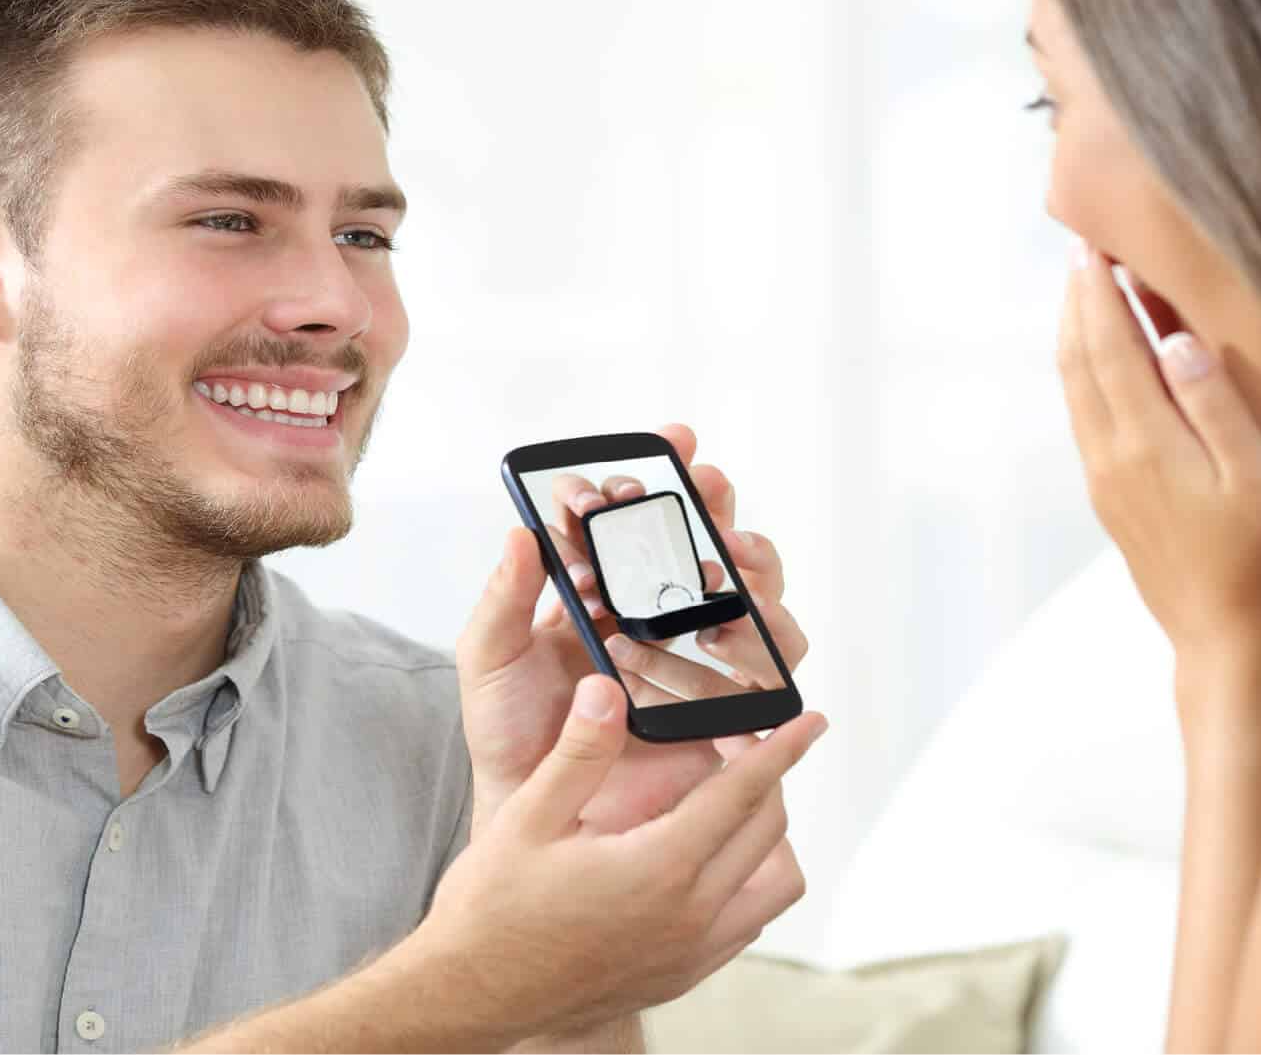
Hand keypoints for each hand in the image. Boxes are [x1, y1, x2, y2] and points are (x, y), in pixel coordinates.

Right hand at [415, 675, 823, 1040]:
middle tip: (741, 742)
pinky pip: (746, 922)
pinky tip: (709, 856)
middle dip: (769, 778)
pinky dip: (748, 881)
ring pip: (772, 885)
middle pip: (767, 832)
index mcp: (658, 868)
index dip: (781, 750)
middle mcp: (689, 916)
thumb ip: (578, 753)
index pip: (742, 793)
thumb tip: (607, 690)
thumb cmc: (493, 910)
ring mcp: (690, 952)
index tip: (811, 721)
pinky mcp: (681, 975)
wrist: (474, 995)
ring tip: (732, 801)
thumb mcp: (528, 818)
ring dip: (766, 836)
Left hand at [458, 424, 809, 833]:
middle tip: (706, 489)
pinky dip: (761, 646)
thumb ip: (504, 597)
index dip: (665, 475)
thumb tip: (521, 531)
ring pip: (755, 599)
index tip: (674, 443)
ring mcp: (703, 665)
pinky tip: (726, 637)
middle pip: (713, 546)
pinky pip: (769, 674)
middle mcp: (665, 620)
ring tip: (722, 564)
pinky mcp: (730, 714)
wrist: (538, 818)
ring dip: (749, 570)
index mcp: (611, 594)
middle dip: (717, 509)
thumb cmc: (512, 739)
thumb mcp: (491, 659)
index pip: (647, 521)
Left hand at [1056, 245, 1260, 657]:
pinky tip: (1107, 365)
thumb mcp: (1259, 479)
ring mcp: (1108, 484)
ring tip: (1087, 292)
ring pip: (1077, 391)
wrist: (1234, 647)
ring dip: (1079, 337)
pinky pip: (1089, 418)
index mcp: (1145, 444)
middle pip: (1078, 361)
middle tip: (1082, 249)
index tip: (1091, 241)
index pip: (1108, 347)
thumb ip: (1217, 406)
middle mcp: (1111, 459)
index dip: (1097, 291)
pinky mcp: (1115, 503)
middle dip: (1078, 302)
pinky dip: (1089, 375)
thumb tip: (1176, 337)